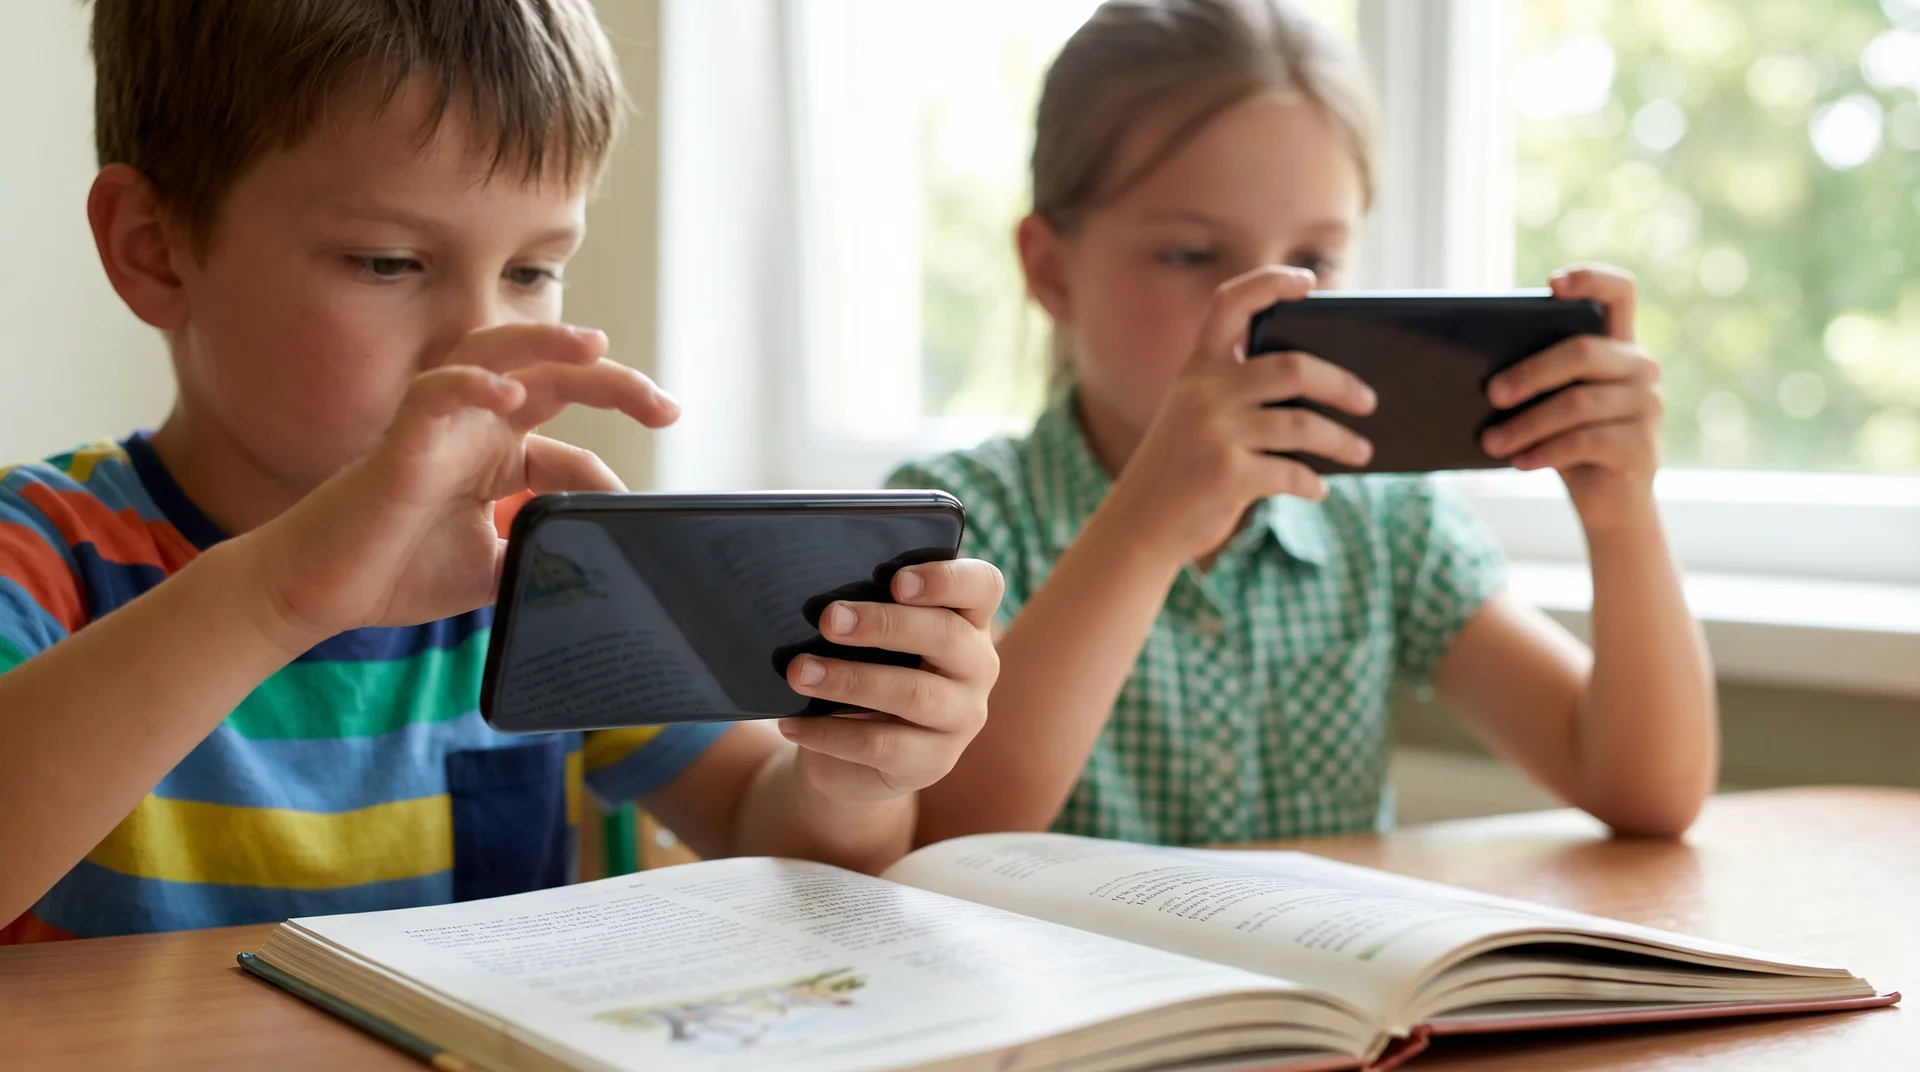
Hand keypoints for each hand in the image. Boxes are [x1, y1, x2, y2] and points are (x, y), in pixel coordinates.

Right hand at [246, 323, 679, 648]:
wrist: (320, 592)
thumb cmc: (396, 572)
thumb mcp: (496, 568)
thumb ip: (543, 552)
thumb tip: (601, 556)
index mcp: (496, 457)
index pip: (569, 450)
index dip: (607, 477)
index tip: (635, 511)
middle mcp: (473, 429)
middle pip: (550, 378)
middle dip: (613, 383)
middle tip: (664, 406)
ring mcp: (438, 427)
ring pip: (494, 355)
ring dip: (546, 343)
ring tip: (593, 346)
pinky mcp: (399, 440)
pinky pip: (435, 392)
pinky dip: (473, 385)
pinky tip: (509, 394)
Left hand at [775, 559, 1003, 802]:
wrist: (854, 757)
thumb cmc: (866, 675)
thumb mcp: (873, 643)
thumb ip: (867, 616)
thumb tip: (824, 606)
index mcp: (968, 621)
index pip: (983, 586)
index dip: (947, 578)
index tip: (897, 580)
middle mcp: (977, 667)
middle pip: (946, 636)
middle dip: (884, 624)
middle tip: (829, 620)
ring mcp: (961, 719)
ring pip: (913, 693)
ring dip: (850, 680)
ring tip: (799, 672)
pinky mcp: (933, 762)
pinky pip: (881, 745)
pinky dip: (829, 733)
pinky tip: (792, 724)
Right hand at [1102, 265, 1376, 564]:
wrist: (1139, 525)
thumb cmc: (1181, 467)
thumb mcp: (1196, 416)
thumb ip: (1240, 394)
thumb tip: (1328, 393)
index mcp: (1196, 368)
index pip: (1229, 304)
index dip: (1269, 284)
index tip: (1309, 282)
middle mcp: (1204, 393)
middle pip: (1292, 368)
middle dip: (1341, 383)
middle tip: (1369, 401)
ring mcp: (1214, 434)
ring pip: (1302, 425)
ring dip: (1341, 441)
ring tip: (1361, 451)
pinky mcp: (1226, 476)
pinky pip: (1291, 473)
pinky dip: (1312, 484)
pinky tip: (1318, 489)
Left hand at [1480, 265, 1662, 532]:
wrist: (1609, 504)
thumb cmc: (1570, 444)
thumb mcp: (1551, 405)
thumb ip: (1535, 379)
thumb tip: (1478, 375)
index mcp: (1618, 346)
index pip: (1619, 292)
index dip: (1590, 279)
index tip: (1552, 284)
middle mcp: (1641, 368)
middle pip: (1583, 352)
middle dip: (1530, 372)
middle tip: (1490, 394)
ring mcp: (1647, 407)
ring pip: (1577, 403)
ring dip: (1526, 424)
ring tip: (1491, 442)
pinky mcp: (1642, 448)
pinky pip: (1584, 442)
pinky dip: (1543, 451)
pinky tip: (1519, 461)